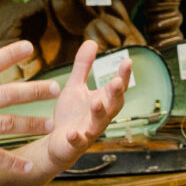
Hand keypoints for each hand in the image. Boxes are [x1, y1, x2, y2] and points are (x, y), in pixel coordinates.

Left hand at [46, 40, 130, 167]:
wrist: (58, 144)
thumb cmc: (71, 115)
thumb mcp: (75, 86)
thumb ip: (83, 66)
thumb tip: (92, 41)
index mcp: (102, 101)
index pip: (117, 88)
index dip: (123, 76)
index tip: (127, 61)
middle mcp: (100, 117)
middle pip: (113, 105)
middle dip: (115, 94)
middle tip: (116, 82)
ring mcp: (89, 131)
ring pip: (98, 124)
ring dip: (99, 114)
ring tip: (96, 103)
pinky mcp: (75, 144)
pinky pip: (77, 142)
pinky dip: (76, 138)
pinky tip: (72, 132)